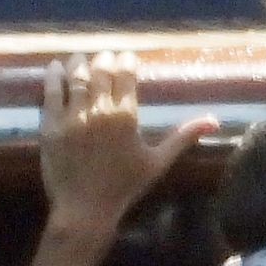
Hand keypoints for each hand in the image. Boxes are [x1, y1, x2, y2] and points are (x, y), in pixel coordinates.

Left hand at [40, 51, 214, 226]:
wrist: (85, 209)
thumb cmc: (125, 186)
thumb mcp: (158, 161)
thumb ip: (183, 136)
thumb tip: (214, 121)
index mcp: (126, 116)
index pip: (126, 76)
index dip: (127, 62)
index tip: (127, 56)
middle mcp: (99, 111)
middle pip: (100, 72)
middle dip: (104, 60)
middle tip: (105, 56)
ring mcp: (72, 117)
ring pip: (76, 78)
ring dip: (79, 63)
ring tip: (81, 56)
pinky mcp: (51, 125)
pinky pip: (51, 94)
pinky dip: (53, 77)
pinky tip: (55, 67)